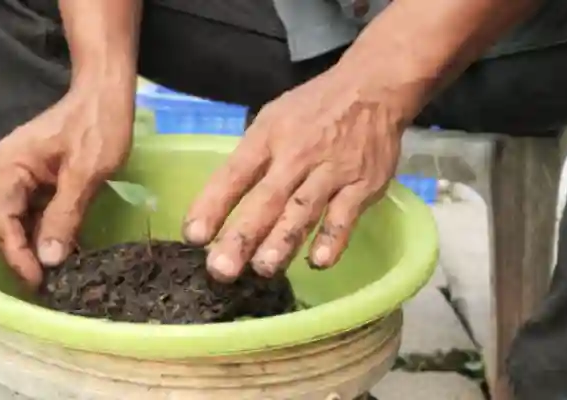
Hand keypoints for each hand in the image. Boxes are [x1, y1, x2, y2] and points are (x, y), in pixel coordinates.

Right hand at [0, 87, 132, 287]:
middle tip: (49, 286)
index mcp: (9, 167)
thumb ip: (65, 216)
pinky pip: (42, 211)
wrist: (109, 92)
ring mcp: (27, 175)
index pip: (3, 221)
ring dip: (40, 247)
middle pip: (10, 224)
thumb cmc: (99, 126)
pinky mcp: (45, 178)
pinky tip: (68, 252)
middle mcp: (10, 172)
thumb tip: (49, 260)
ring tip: (59, 277)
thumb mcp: (85, 174)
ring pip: (27, 220)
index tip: (38, 281)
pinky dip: (53, 231)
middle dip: (26, 255)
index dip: (17, 255)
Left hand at [183, 67, 407, 281]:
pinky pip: (346, 215)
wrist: (373, 88)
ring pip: (304, 210)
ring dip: (283, 241)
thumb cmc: (313, 108)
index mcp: (268, 137)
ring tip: (263, 269)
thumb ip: (251, 158)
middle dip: (243, 235)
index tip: (193, 235)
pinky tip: (319, 261)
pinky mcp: (363, 185)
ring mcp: (331, 172)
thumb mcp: (273, 119)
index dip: (213, 204)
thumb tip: (219, 202)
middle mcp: (297, 155)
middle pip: (266, 199)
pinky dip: (333, 238)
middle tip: (221, 269)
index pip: (234, 173)